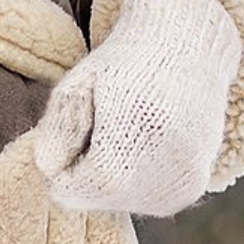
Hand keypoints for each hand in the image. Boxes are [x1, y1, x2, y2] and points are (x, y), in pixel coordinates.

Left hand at [34, 0, 240, 217]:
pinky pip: (149, 195)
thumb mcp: (77, 87)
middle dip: (90, 168)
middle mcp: (154, 186)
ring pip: (123, 200)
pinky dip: (141, 174)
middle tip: (109, 121)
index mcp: (119, 167)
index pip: (67, 191)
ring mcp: (178, 189)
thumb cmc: (124, 63)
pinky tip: (150, 139)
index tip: (82, 121)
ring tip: (132, 127)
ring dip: (117, 173)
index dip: (65, 158)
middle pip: (95, 198)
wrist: (188, 44)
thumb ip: (56, 132)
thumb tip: (50, 170)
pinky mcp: (193, 187)